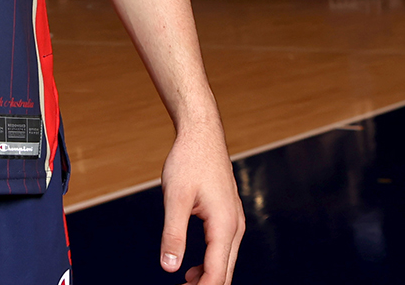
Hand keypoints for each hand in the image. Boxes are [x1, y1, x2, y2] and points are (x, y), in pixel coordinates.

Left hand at [160, 124, 243, 283]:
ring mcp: (234, 221)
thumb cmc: (189, 160)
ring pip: (225, 262)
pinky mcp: (229, 216)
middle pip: (225, 271)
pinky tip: (192, 269)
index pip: (216, 272)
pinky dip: (210, 264)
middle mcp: (235, 226)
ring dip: (207, 278)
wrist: (202, 134)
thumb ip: (173, 235)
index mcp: (224, 225)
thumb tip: (169, 268)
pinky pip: (223, 249)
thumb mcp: (175, 198)